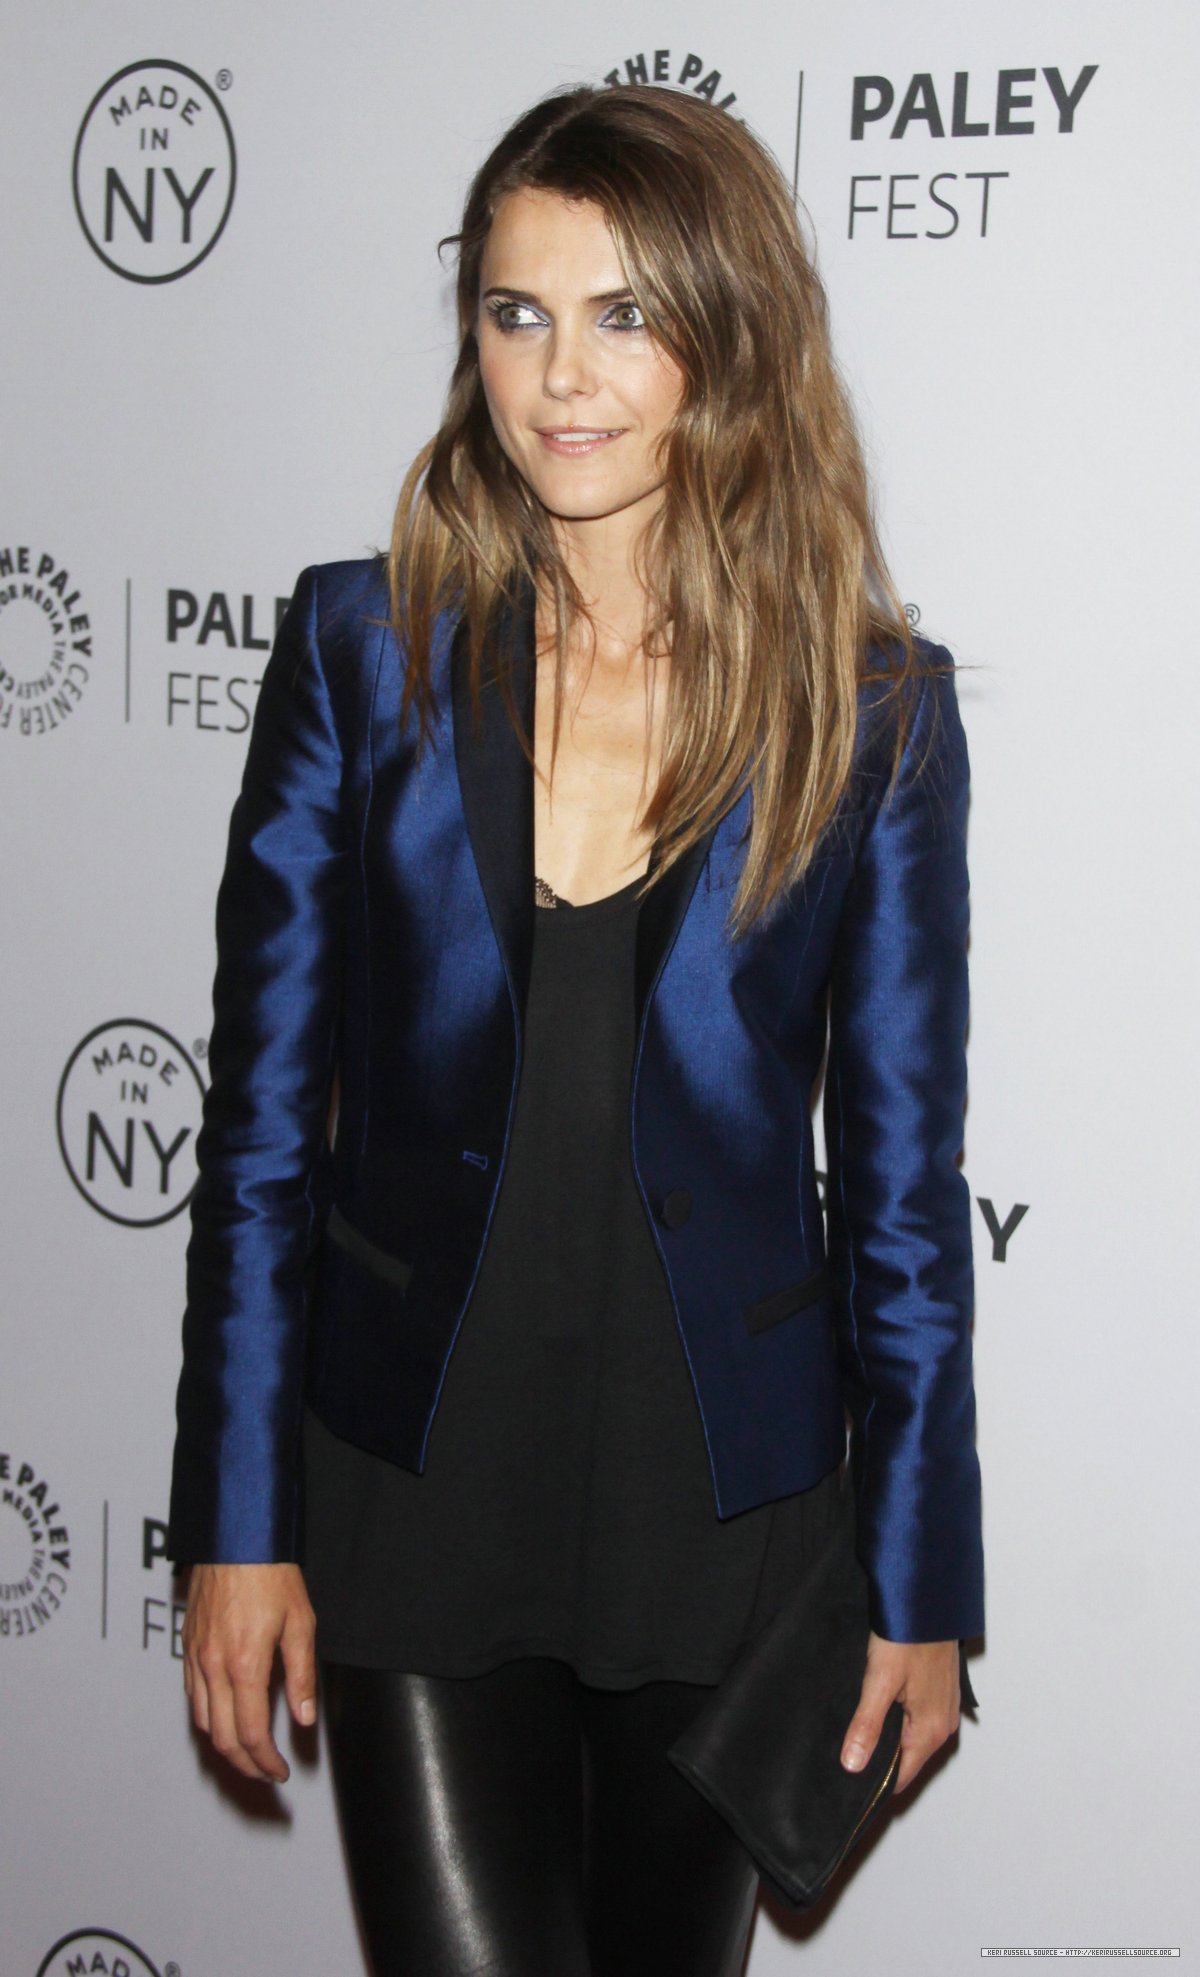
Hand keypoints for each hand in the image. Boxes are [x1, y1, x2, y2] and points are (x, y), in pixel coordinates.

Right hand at [182, 1562, 316, 1782]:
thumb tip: (303, 1719)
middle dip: (246, 1765)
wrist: (236, 1538)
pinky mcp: (188, 1647)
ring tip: (248, 1753)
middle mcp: (214, 1667)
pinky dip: (207, 1719)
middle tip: (266, 1773)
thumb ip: (301, 1675)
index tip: (280, 1772)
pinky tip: (225, 1718)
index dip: (266, 1762)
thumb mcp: (301, 1623)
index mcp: (245, 1665)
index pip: (252, 1734)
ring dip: (224, 1746)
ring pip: (202, 1722)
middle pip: (223, 1739)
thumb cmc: (271, 1574)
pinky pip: (192, 1696)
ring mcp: (196, 1657)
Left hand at [840, 1632, 960, 1793]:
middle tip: (846, 1749)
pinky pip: (917, 1720)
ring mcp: (944, 1709)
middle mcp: (944, 1725)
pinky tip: (879, 1705)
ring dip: (888, 1737)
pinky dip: (899, 1719)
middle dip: (878, 1759)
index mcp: (931, 1731)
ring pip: (911, 1739)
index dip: (874, 1784)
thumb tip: (853, 1765)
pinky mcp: (940, 1694)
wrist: (929, 1600)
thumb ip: (867, 1726)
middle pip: (906, 1760)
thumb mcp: (879, 1681)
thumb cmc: (908, 1635)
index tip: (848, 1780)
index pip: (900, 1777)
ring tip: (860, 1726)